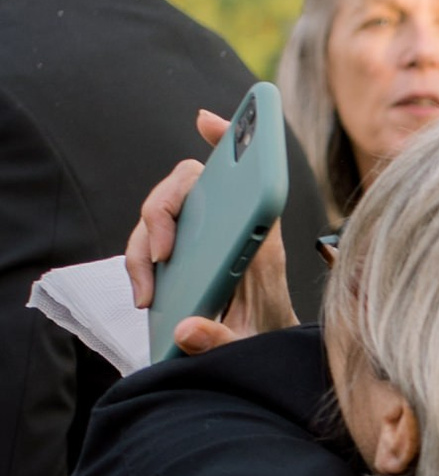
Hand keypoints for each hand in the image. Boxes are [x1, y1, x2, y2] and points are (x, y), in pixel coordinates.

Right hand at [124, 109, 295, 352]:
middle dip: (160, 212)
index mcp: (261, 243)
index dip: (231, 145)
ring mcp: (203, 242)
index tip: (205, 120)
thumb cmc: (263, 340)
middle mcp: (229, 232)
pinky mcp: (183, 257)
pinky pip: (152, 242)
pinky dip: (139, 263)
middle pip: (188, 189)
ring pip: (162, 216)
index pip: (250, 182)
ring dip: (142, 247)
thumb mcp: (249, 346)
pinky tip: (145, 295)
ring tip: (147, 295)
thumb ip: (222, 340)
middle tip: (159, 255)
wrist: (260, 355)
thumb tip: (185, 329)